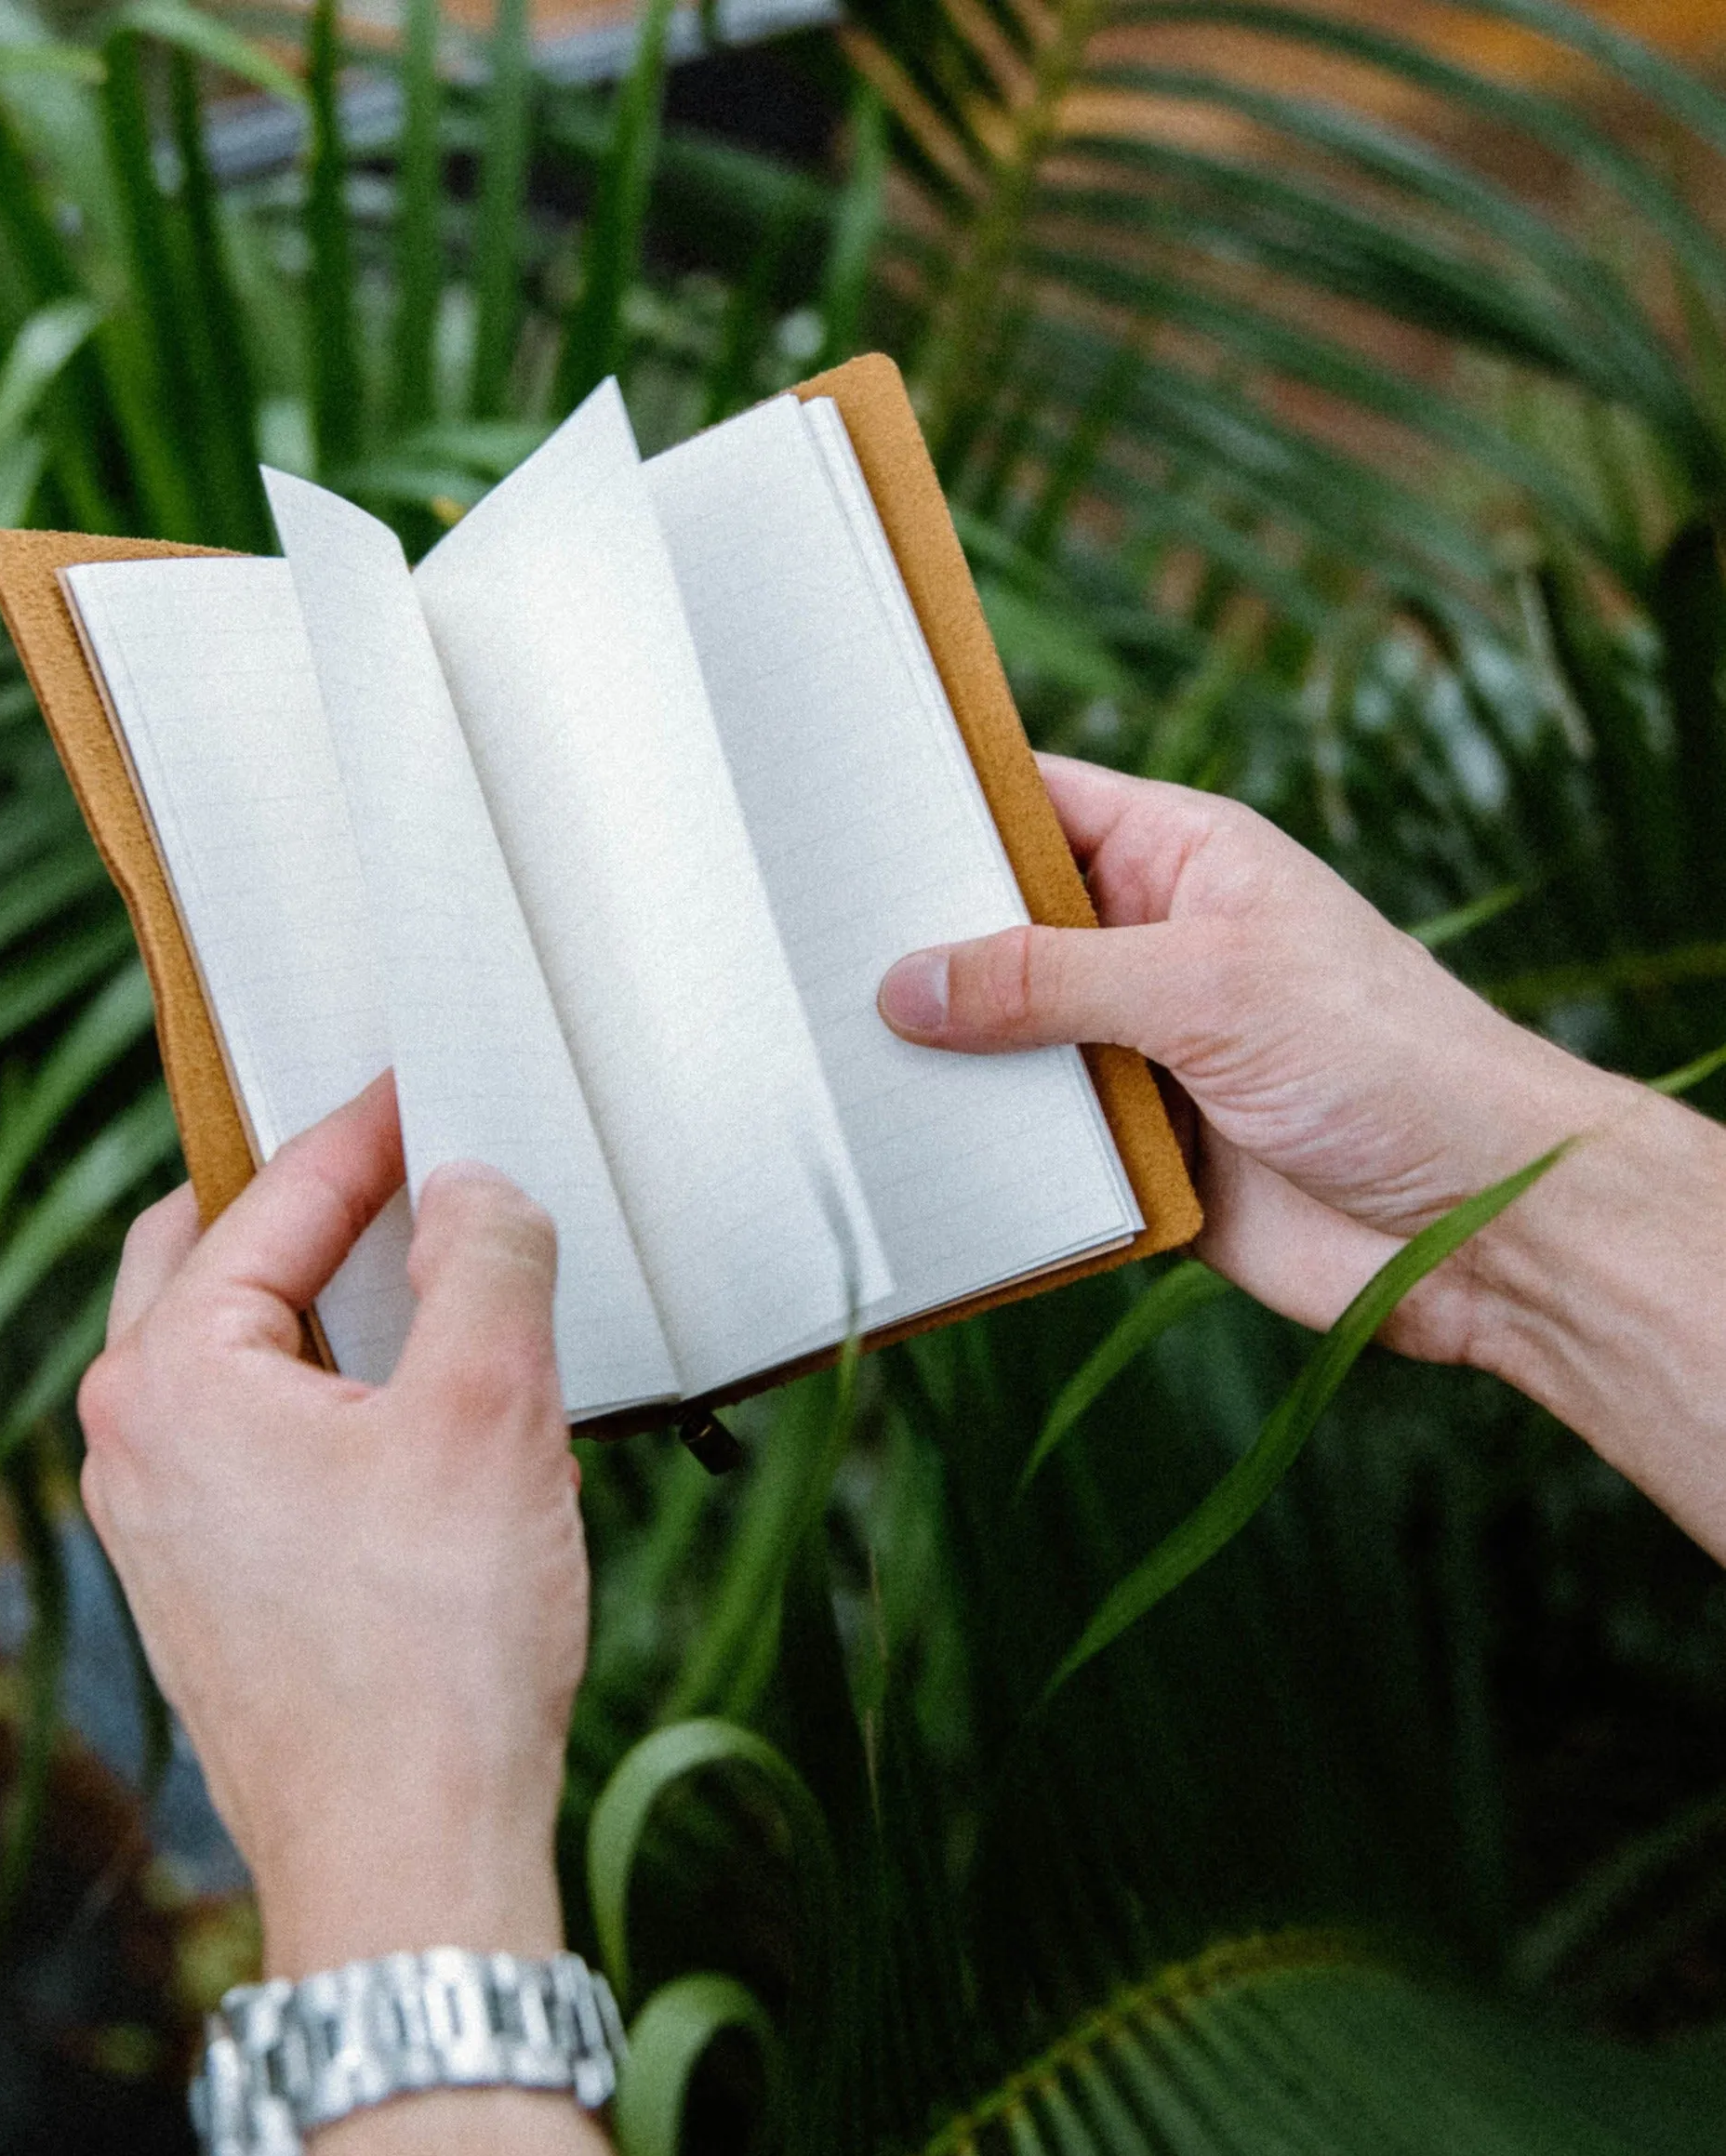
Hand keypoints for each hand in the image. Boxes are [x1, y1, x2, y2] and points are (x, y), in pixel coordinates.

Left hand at [79, 1073, 615, 2155]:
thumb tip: (473, 1187)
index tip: (422, 1090)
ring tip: (417, 1280)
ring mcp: (154, 1526)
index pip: (271, 1201)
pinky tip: (404, 1411)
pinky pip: (242, 1436)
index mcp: (170, 1379)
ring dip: (308, 1299)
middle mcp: (130, 1445)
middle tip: (397, 1168)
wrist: (405, 1862)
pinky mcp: (200, 1587)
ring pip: (224, 1353)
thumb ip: (485, 1260)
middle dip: (299, 1204)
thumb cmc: (435, 1651)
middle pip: (206, 1259)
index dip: (363, 1134)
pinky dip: (310, 1386)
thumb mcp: (490, 1410)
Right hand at [878, 756, 1725, 1548]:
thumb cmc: (1389, 1061)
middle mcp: (1146, 952)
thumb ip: (1049, 978)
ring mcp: (1135, 1057)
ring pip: (997, 1048)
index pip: (1034, 805)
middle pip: (994, 933)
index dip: (944, 801)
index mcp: (1179, 862)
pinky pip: (1027, 1149)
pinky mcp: (1131, 1159)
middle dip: (913, 947)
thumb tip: (907, 985)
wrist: (1485, 1229)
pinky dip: (978, 1157)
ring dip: (938, 1064)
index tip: (837, 800)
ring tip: (826, 1059)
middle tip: (797, 949)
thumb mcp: (1209, 986)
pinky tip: (900, 1155)